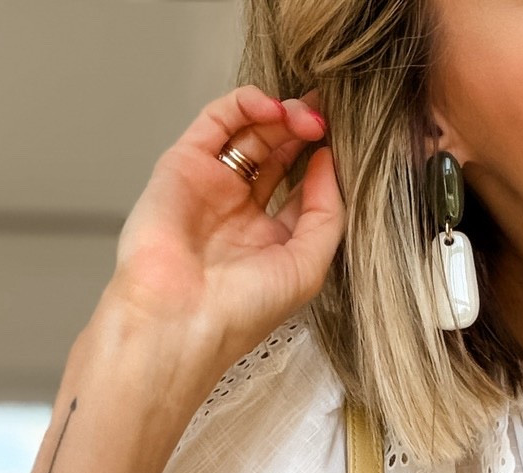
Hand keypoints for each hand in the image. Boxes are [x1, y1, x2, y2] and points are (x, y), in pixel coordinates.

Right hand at [101, 83, 344, 381]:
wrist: (177, 319)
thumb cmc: (239, 312)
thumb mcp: (307, 267)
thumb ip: (327, 214)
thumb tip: (328, 162)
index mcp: (270, 240)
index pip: (301, 187)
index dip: (323, 162)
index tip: (345, 145)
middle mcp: (239, 210)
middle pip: (277, 152)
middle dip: (304, 130)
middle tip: (326, 117)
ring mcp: (210, 185)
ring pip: (249, 131)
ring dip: (280, 115)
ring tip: (305, 115)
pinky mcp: (182, 163)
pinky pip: (216, 120)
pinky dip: (244, 103)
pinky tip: (272, 107)